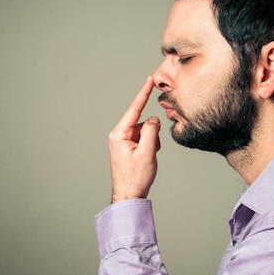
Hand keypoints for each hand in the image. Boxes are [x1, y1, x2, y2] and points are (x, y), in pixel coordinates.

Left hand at [109, 76, 160, 202]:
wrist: (130, 194)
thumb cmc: (136, 177)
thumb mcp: (147, 152)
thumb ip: (152, 131)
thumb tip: (154, 119)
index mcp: (119, 134)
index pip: (134, 109)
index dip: (143, 93)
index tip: (149, 80)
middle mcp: (119, 135)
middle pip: (143, 122)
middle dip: (152, 134)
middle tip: (150, 151)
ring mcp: (124, 141)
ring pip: (146, 131)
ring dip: (152, 142)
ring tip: (146, 159)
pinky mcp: (129, 146)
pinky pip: (145, 138)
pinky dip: (150, 146)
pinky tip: (146, 159)